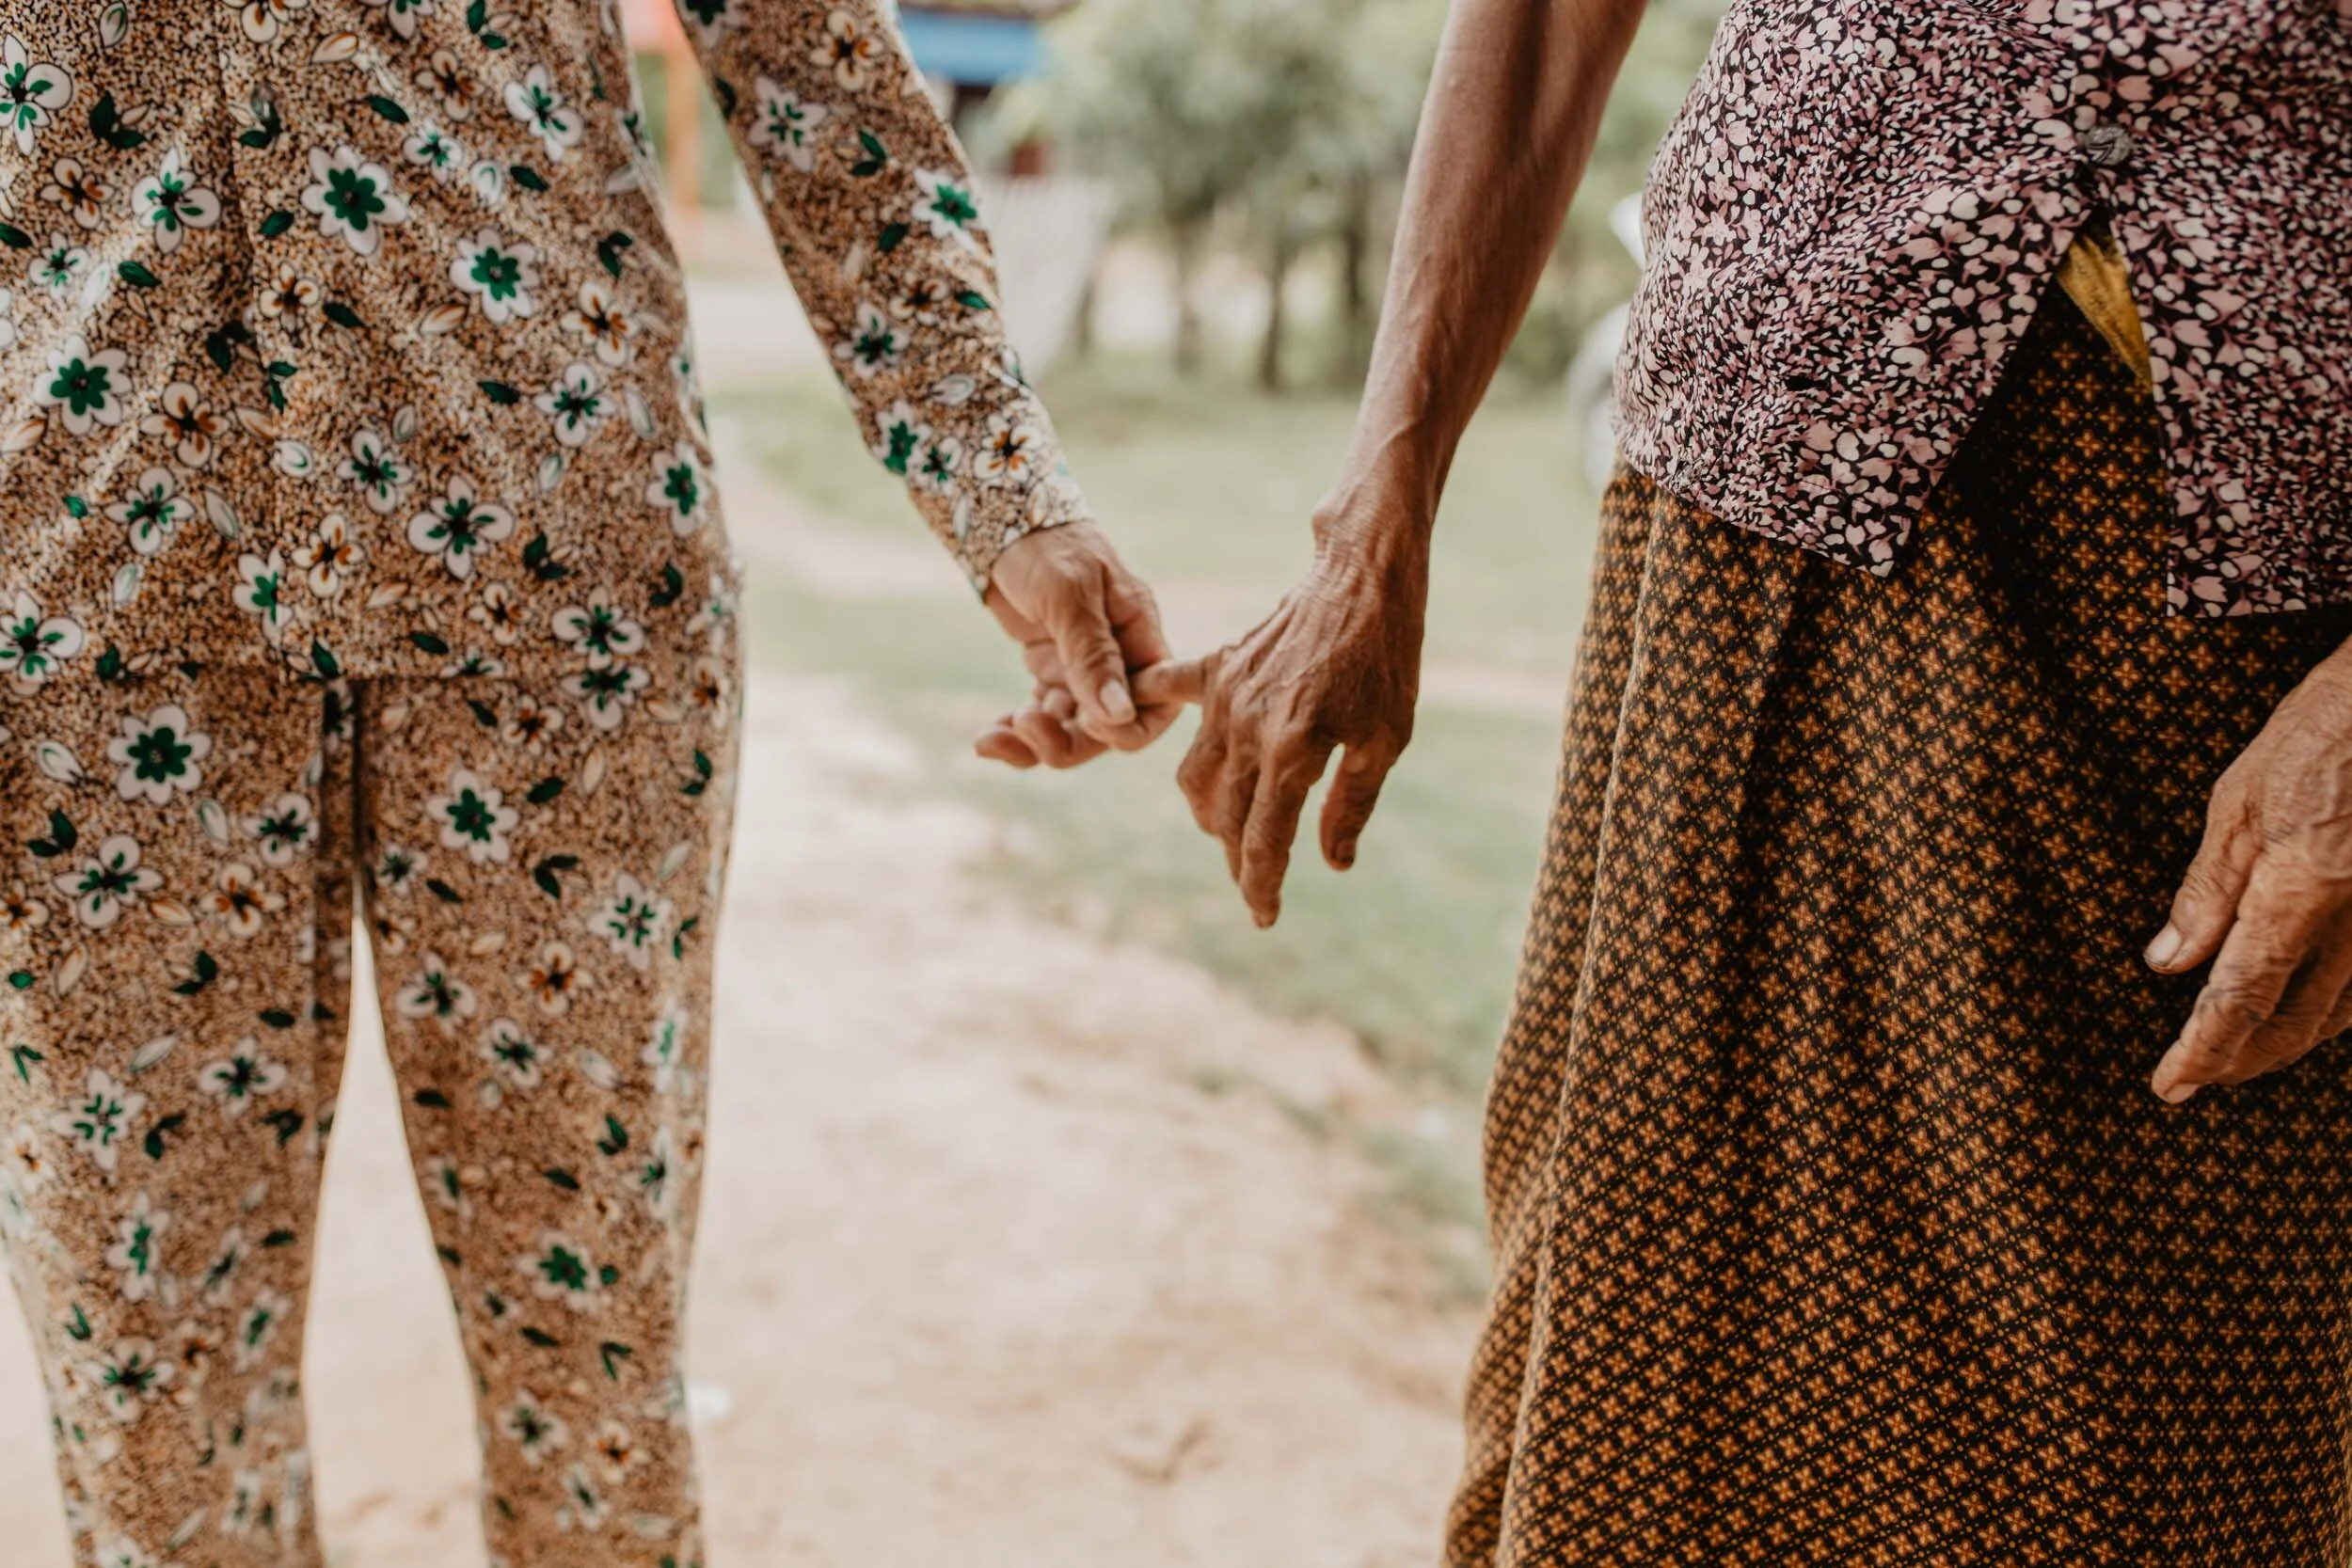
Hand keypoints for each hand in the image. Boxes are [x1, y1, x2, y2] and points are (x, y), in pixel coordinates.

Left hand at [973, 521, 1181, 769]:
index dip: (1128, 730)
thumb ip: (1094, 655)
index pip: (1158, 706)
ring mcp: (1084, 671)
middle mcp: (1118, 662)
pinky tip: (990, 735)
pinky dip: (1016, 731)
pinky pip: (1042, 718)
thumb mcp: (1070, 595)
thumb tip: (1120, 715)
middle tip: (1025, 728)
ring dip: (1033, 743)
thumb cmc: (1047, 548)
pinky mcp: (1052, 674)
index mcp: (1140, 638)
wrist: (1004, 523)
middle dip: (1067, 743)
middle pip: (1107, 731)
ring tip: (992, 739)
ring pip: (1071, 732)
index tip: (1087, 721)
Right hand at [1156, 530, 1427, 927]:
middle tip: (1254, 882)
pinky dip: (1150, 708)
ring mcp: (1225, 697)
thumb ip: (1351, 804)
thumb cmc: (1386, 660)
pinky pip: (1169, 692)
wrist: (1363, 578)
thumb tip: (1332, 863)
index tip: (1263, 918)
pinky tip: (1130, 715)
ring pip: (1194, 777)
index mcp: (1293, 752)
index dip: (1261, 886)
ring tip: (1229, 831)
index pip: (1264, 841)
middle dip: (1237, 860)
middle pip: (1225, 819)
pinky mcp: (1218, 668)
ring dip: (1208, 814)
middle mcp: (1248, 729)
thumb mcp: (1386, 740)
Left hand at [2149, 645, 2351, 1101]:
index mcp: (2303, 892)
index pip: (2241, 999)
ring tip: (2242, 1052)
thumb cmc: (2323, 733)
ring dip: (2292, 1041)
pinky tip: (2309, 1008)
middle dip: (2243, 1059)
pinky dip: (2337, 1008)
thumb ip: (2207, 891)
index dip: (2203, 1051)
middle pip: (2299, 1025)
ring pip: (2348, 1015)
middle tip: (2197, 1076)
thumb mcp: (2240, 802)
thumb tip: (2167, 962)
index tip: (2169, 1084)